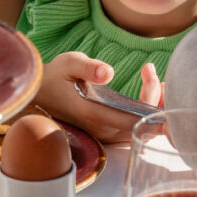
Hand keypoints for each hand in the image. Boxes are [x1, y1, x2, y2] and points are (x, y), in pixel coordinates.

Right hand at [34, 53, 163, 142]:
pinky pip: (134, 129)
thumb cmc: (55, 76)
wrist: (39, 93)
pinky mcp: (106, 132)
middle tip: (156, 76)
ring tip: (157, 81)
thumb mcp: (68, 63)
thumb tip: (107, 72)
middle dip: (157, 103)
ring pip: (141, 130)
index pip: (134, 117)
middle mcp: (102, 129)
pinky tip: (150, 91)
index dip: (150, 99)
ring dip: (154, 109)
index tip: (150, 73)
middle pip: (143, 126)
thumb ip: (87, 67)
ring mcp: (104, 133)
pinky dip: (146, 113)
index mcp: (94, 114)